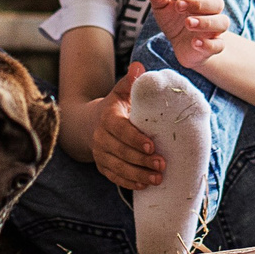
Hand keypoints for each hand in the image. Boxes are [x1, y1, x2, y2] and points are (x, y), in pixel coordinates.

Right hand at [88, 63, 164, 190]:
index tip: (152, 145)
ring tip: (158, 178)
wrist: (92, 122)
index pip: (120, 129)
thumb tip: (139, 67)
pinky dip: (129, 182)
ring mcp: (100, 153)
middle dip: (142, 160)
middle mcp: (100, 137)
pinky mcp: (102, 166)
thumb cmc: (116, 106)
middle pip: (121, 152)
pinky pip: (114, 177)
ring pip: (118, 167)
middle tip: (162, 164)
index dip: (135, 139)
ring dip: (138, 174)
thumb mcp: (122, 92)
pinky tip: (145, 185)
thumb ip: (131, 82)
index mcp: (107, 117)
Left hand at [145, 0, 227, 69]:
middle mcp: (212, 12)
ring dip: (206, 22)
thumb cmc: (173, 19)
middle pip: (217, 2)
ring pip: (222, 23)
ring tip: (188, 23)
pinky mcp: (212, 47)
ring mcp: (214, 30)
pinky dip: (208, 44)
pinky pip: (219, 45)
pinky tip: (194, 42)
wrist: (178, 44)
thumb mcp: (160, 5)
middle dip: (198, 3)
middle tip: (178, 7)